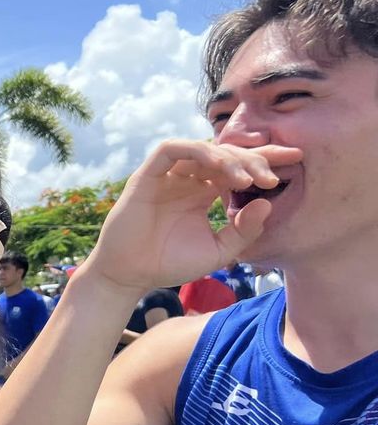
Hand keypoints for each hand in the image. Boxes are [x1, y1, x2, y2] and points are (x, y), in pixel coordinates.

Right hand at [84, 140, 302, 295]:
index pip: (237, 167)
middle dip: (252, 160)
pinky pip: (171, 149)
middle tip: (271, 177)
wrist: (130, 275)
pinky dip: (196, 151)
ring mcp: (167, 175)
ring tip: (246, 179)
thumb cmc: (169, 264)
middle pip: (225, 154)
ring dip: (227, 158)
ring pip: (202, 149)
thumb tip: (267, 202)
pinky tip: (217, 167)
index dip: (265, 159)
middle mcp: (187, 179)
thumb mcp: (219, 251)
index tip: (295, 160)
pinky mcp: (147, 175)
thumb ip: (244, 230)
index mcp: (202, 193)